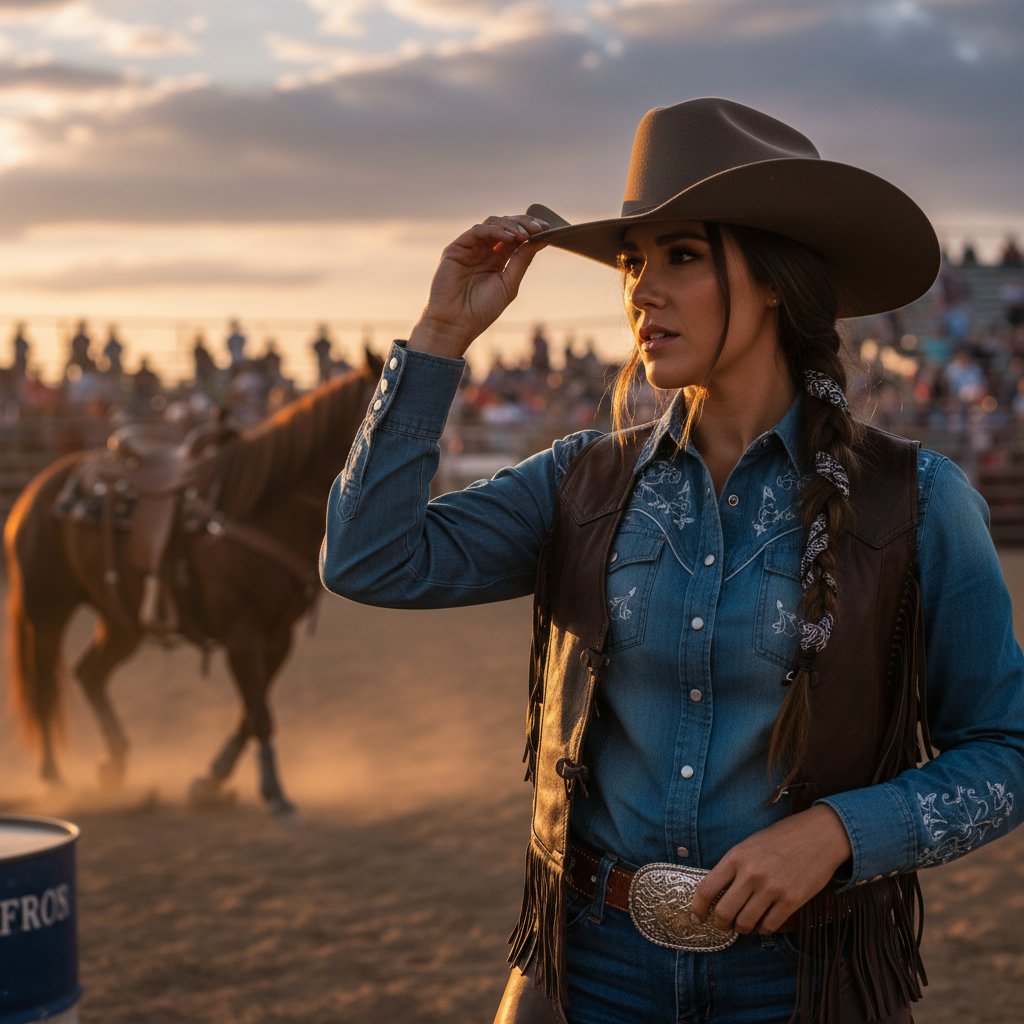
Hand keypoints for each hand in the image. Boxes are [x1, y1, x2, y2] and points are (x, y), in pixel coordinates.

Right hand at [408, 214, 548, 358]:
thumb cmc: (482, 310)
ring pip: (492, 224)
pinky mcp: (456, 248)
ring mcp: (470, 248)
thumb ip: (522, 260)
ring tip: (524, 234)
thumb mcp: (509, 284)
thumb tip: (542, 240)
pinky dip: (494, 230)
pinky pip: (477, 231)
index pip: (516, 237)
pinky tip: (509, 237)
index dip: (531, 230)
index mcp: (498, 260)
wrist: (456, 324)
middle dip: (524, 224)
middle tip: (539, 228)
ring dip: (511, 226)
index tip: (548, 228)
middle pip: (506, 226)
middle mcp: (484, 251)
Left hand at [690, 805, 852, 934]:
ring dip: (742, 928)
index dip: (698, 907)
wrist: (819, 834)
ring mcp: (772, 888)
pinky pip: (770, 926)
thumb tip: (717, 891)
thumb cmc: (782, 838)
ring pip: (746, 923)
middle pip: (724, 912)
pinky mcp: (792, 900)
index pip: (707, 888)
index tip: (698, 916)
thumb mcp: (750, 844)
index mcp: (736, 856)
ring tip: (744, 924)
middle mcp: (751, 873)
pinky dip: (763, 929)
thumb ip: (734, 866)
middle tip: (723, 925)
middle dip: (721, 924)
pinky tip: (764, 923)